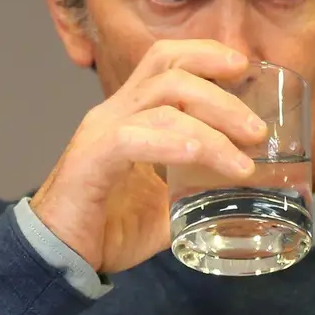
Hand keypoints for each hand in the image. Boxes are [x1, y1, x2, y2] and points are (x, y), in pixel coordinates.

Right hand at [29, 39, 266, 273]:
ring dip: (211, 127)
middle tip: (257, 131)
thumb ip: (195, 190)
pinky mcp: (90, 161)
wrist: (57, 260)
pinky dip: (171, 144)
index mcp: (131, 113)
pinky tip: (196, 155)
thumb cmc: (106, 228)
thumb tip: (241, 191)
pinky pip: (132, 139)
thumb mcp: (164, 204)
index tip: (245, 66)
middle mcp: (114, 112)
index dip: (205, 54)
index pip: (165, 59)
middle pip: (170, 71)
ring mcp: (100, 133)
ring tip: (242, 159)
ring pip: (160, 103)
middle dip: (222, 95)